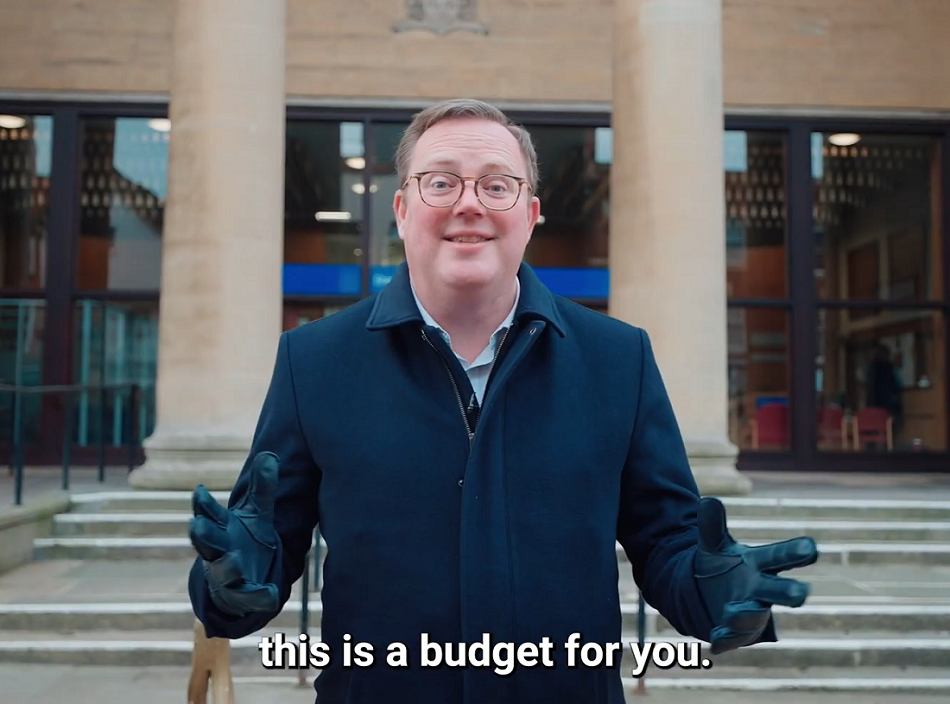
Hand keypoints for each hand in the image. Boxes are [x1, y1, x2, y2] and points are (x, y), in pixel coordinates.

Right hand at [189, 451, 281, 616]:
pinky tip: (271, 593)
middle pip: (206, 542)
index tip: (198, 490)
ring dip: (227, 566)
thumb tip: (269, 454)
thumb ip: (262, 488)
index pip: (208, 514)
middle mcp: (218, 551)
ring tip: (234, 560)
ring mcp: (226, 575)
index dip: (202, 504)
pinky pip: (248, 598)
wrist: (244, 581)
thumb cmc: (245, 540)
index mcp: (221, 528)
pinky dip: (259, 596)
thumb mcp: (257, 513)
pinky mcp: (240, 596)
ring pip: (222, 571)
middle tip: (195, 525)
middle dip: (201, 535)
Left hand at [693, 497, 817, 653]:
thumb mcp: (714, 544)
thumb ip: (711, 525)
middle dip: (791, 592)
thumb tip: (708, 500)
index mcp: (761, 564)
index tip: (811, 546)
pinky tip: (714, 641)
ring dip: (746, 614)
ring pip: (754, 616)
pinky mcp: (735, 633)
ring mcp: (751, 613)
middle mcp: (762, 590)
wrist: (708, 594)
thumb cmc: (723, 565)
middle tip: (801, 593)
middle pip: (781, 590)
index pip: (781, 556)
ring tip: (731, 611)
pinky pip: (731, 638)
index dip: (796, 551)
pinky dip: (724, 639)